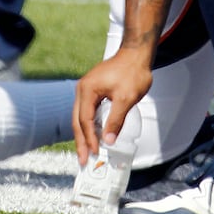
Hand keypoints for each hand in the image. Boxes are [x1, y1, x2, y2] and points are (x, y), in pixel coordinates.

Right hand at [73, 51, 152, 165]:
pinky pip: (87, 110)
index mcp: (87, 90)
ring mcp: (87, 88)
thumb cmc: (132, 71)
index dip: (89, 138)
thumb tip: (109, 140)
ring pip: (81, 116)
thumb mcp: (126, 98)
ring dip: (84, 134)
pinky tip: (93, 134)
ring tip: (86, 152)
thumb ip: (116, 120)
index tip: (94, 153)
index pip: (85, 120)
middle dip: (81, 141)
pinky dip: (89, 125)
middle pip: (77, 120)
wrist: (136, 53)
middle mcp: (83, 89)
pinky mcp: (93, 89)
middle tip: (83, 160)